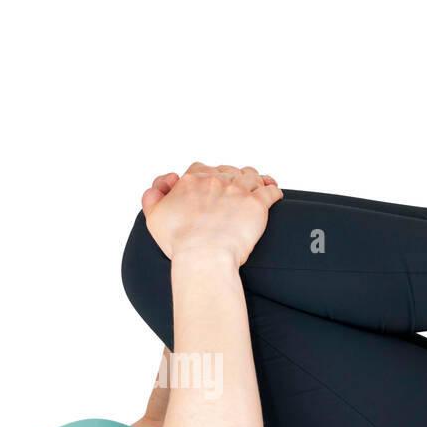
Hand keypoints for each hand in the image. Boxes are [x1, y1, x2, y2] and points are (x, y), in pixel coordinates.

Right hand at [141, 163, 282, 266]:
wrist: (203, 257)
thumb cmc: (179, 242)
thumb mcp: (154, 217)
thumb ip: (152, 197)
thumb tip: (164, 183)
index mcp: (191, 181)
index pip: (200, 169)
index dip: (205, 176)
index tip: (208, 185)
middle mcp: (215, 180)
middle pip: (227, 170)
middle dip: (230, 178)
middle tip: (234, 189)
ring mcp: (238, 190)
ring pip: (250, 176)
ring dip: (253, 180)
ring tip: (257, 185)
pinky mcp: (257, 204)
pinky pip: (271, 191)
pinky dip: (273, 190)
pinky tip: (274, 194)